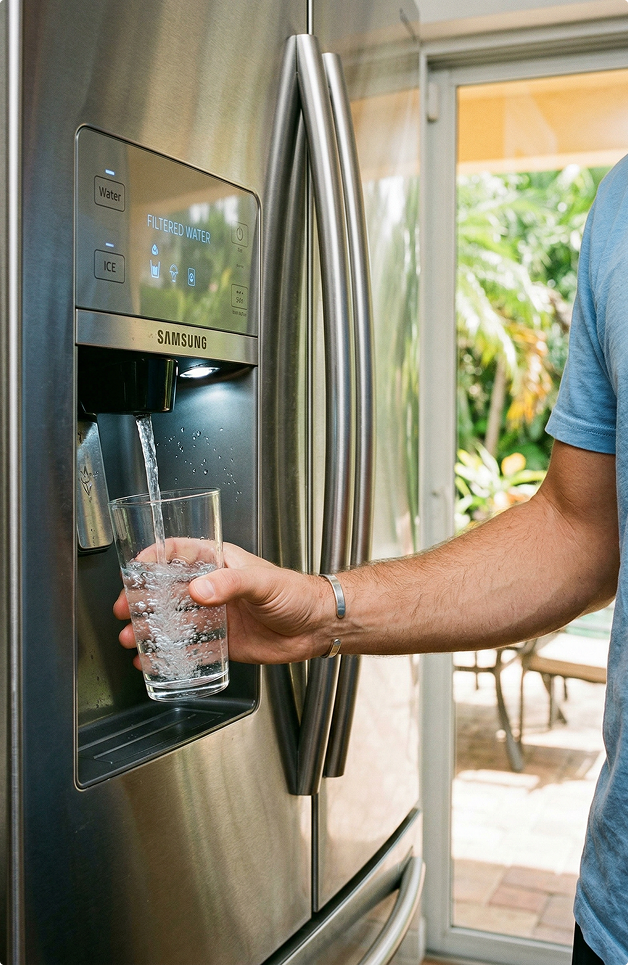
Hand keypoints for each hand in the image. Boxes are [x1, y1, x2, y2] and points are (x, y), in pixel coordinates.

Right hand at [114, 542, 331, 664]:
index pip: (179, 551)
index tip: (135, 567)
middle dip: (141, 598)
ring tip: (131, 639)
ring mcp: (215, 615)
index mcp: (220, 562)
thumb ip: (231, 584)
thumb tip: (198, 591)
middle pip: (167, 588)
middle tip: (124, 610)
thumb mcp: (263, 582)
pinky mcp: (221, 641)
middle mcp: (213, 587)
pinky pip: (189, 647)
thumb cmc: (297, 594)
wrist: (318, 626)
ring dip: (149, 628)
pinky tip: (151, 661)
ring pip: (173, 619)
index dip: (154, 556)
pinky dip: (168, 653)